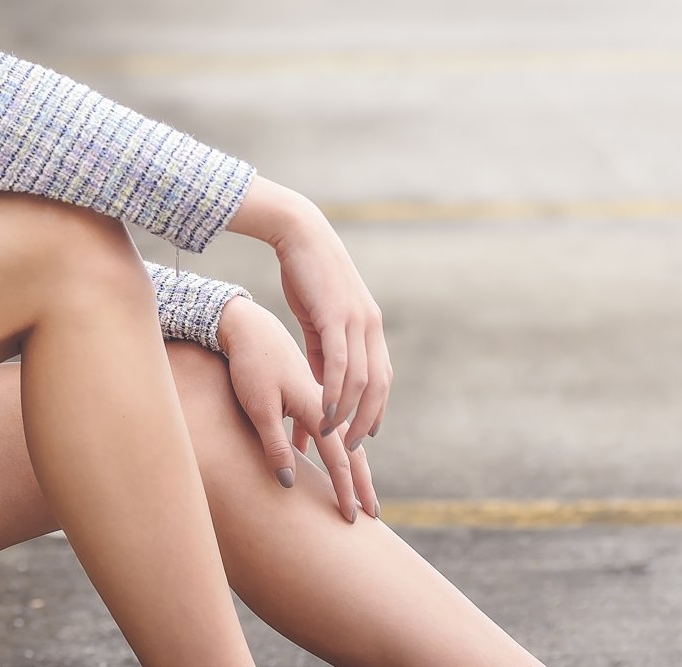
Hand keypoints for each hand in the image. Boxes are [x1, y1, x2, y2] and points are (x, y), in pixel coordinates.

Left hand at [219, 295, 378, 523]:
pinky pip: (318, 429)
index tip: (353, 518)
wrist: (248, 327)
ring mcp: (314, 399)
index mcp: (317, 408)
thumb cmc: (251, 366)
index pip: (338, 459)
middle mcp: (323, 404)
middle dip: (361, 483)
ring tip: (352, 493)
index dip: (345, 489)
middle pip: (349, 451)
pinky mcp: (302, 395)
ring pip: (336, 440)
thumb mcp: (259, 408)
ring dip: (346, 468)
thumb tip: (290, 484)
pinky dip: (320, 448)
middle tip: (373, 514)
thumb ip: (275, 445)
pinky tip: (306, 460)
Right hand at [272, 200, 389, 450]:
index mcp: (370, 326)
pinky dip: (335, 391)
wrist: (299, 234)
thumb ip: (322, 350)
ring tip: (331, 434)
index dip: (375, 410)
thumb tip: (321, 383)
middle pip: (378, 386)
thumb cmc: (305, 275)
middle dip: (365, 420)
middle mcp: (371, 326)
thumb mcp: (318, 318)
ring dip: (347, 413)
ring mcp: (357, 320)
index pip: (382, 379)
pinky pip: (340, 363)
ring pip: (360, 380)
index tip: (363, 436)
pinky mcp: (337, 315)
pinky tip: (326, 410)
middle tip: (349, 449)